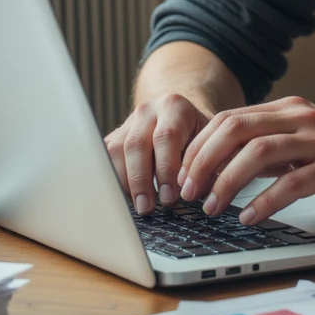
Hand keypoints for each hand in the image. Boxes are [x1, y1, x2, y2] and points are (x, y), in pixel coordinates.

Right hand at [105, 93, 212, 214]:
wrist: (179, 118)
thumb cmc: (198, 136)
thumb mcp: (208, 143)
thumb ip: (204, 163)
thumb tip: (197, 193)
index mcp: (174, 107)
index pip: (166, 137)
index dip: (167, 169)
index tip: (170, 197)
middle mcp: (148, 111)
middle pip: (137, 144)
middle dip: (141, 180)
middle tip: (148, 207)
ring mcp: (128, 122)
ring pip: (116, 151)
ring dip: (124, 183)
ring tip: (136, 206)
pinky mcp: (114, 136)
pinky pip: (106, 158)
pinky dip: (113, 180)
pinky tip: (124, 198)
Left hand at [176, 95, 314, 223]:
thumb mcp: (309, 146)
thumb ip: (274, 149)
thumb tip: (226, 166)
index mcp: (290, 110)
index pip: (229, 119)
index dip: (199, 146)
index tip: (182, 174)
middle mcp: (302, 118)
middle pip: (235, 129)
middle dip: (202, 161)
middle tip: (185, 191)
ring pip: (257, 152)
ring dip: (226, 181)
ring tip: (211, 207)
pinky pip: (291, 183)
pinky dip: (264, 202)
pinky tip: (250, 218)